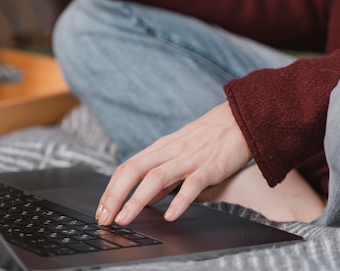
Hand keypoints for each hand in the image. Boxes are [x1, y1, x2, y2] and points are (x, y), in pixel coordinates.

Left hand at [96, 102, 251, 225]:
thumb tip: (145, 198)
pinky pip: (192, 184)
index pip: (126, 168)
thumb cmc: (207, 139)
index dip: (111, 190)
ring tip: (124, 219)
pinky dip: (179, 200)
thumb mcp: (177, 153)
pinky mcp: (210, 167)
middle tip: (105, 218)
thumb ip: (162, 176)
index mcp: (159, 149)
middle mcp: (169, 152)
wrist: (237, 120)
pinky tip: (170, 215)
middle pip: (133, 171)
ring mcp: (188, 159)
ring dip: (136, 200)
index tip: (102, 211)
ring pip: (155, 178)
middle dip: (115, 196)